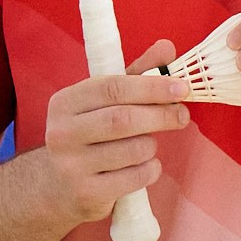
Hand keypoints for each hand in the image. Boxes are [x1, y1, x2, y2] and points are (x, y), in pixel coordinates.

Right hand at [36, 40, 189, 224]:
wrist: (57, 187)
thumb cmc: (90, 135)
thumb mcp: (104, 102)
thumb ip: (136, 74)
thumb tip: (167, 47)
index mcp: (65, 102)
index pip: (113, 87)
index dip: (152, 86)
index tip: (182, 87)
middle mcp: (62, 132)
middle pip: (123, 119)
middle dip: (161, 115)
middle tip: (182, 115)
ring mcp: (71, 165)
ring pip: (133, 149)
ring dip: (152, 145)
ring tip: (149, 144)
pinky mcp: (86, 193)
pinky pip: (135, 178)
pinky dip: (150, 169)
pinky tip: (146, 165)